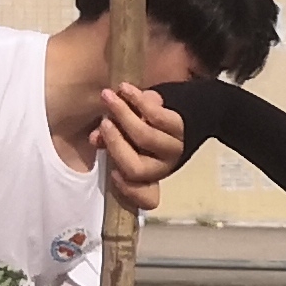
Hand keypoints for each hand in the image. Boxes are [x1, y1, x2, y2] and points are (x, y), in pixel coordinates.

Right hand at [95, 82, 188, 209]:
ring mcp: (175, 147)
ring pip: (144, 136)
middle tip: (103, 121)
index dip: (128, 190)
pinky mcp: (182, 126)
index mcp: (152, 174)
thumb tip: (95, 137)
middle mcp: (165, 166)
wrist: (191, 109)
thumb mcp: (130, 136)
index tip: (113, 174)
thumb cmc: (151, 125)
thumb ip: (110, 140)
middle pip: (135, 166)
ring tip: (107, 96)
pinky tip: (124, 89)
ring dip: (122, 114)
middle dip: (114, 142)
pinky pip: (154, 115)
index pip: (143, 195)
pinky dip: (136, 100)